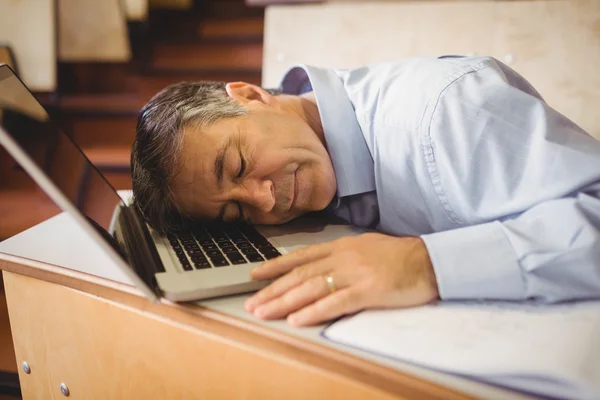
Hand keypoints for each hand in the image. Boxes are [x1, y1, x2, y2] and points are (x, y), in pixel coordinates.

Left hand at [244, 233, 438, 326]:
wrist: (429, 260)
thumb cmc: (398, 256)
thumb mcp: (364, 247)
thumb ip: (340, 255)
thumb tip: (319, 265)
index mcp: (340, 246)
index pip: (300, 257)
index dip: (275, 266)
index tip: (254, 275)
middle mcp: (342, 257)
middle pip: (299, 275)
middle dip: (272, 290)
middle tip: (252, 303)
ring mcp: (354, 273)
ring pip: (311, 288)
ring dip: (284, 302)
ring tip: (264, 313)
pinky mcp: (368, 290)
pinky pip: (335, 302)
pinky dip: (314, 311)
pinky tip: (298, 320)